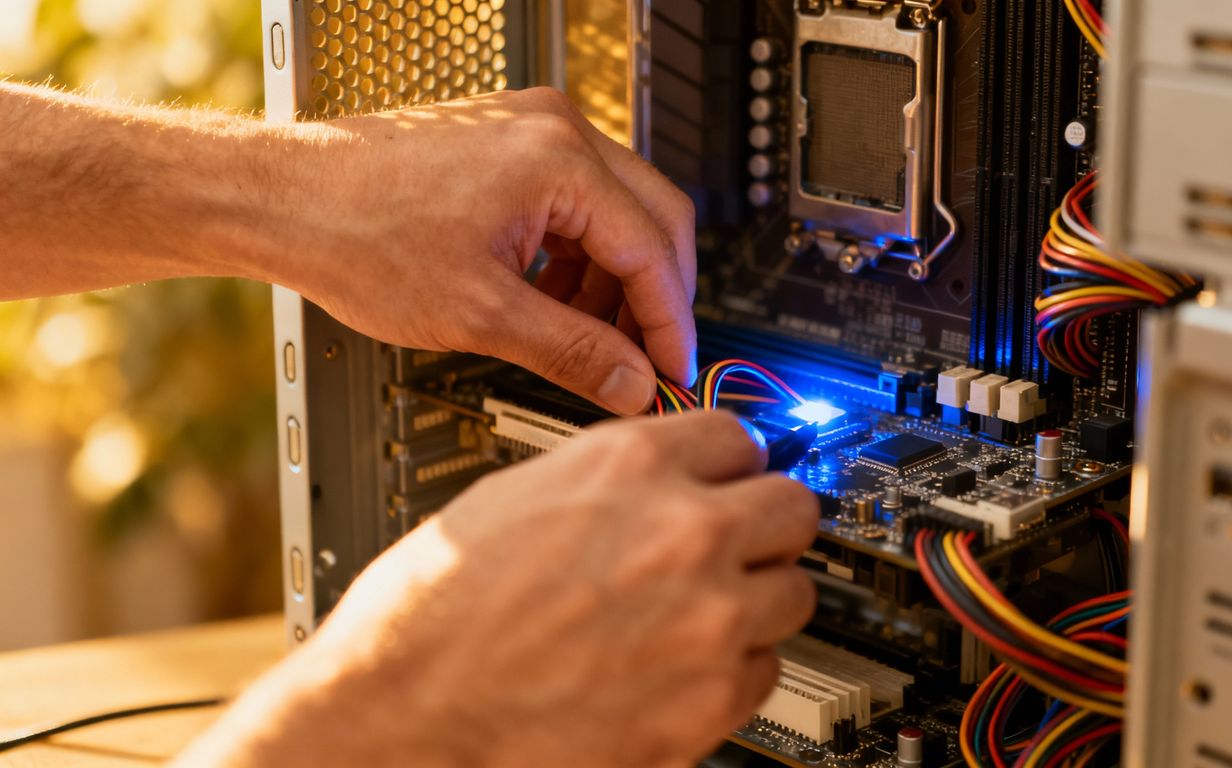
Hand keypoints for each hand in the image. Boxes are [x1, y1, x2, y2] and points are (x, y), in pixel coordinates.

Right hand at [178, 412, 819, 767]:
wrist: (404, 711)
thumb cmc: (436, 609)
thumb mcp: (522, 491)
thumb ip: (616, 478)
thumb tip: (669, 475)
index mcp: (632, 467)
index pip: (742, 436)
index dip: (727, 464)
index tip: (727, 482)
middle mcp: (684, 534)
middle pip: (792, 507)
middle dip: (762, 523)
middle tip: (733, 544)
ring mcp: (706, 621)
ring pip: (794, 591)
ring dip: (754, 598)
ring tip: (698, 613)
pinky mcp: (707, 703)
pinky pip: (764, 670)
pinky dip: (732, 669)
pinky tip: (679, 668)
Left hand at [276, 87, 697, 413]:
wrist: (282, 199)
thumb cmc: (355, 235)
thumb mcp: (478, 313)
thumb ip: (571, 352)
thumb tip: (631, 383)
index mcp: (559, 160)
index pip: (653, 250)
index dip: (670, 322)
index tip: (672, 370)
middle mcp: (556, 130)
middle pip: (653, 218)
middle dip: (653, 298)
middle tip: (644, 359)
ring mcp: (533, 130)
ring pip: (618, 212)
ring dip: (614, 280)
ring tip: (585, 338)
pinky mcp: (511, 144)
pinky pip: (577, 202)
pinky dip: (579, 257)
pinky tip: (552, 301)